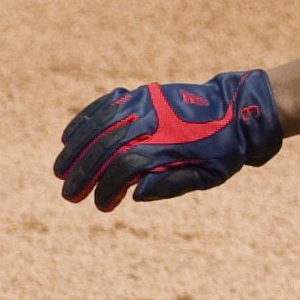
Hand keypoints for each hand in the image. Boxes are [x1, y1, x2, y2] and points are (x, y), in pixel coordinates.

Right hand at [54, 72, 282, 210]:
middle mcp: (152, 124)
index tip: (100, 205)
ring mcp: (145, 105)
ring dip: (76, 148)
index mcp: (167, 148)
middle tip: (68, 193)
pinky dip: (84, 119)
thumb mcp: (207, 175)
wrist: (239, 110)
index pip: (124, 170)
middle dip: (83, 173)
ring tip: (60, 169)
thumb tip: (134, 193)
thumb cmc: (223, 150)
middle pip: (106, 149)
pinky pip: (106, 105)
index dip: (107, 190)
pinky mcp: (143, 94)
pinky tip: (68, 136)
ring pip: (100, 126)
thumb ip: (171, 184)